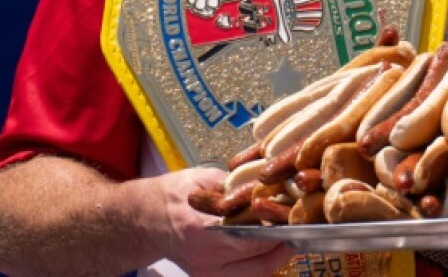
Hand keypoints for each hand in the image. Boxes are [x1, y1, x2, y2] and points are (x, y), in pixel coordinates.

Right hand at [128, 166, 296, 276]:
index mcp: (201, 227)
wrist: (145, 218)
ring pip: (255, 273)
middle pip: (258, 256)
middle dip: (284, 242)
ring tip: (293, 238)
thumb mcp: (204, 179)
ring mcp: (206, 273)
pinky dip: (262, 264)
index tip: (296, 213)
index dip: (277, 224)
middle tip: (302, 226)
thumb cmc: (175, 193)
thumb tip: (269, 182)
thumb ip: (235, 184)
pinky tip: (274, 249)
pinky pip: (245, 276)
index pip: (251, 233)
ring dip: (277, 256)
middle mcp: (204, 256)